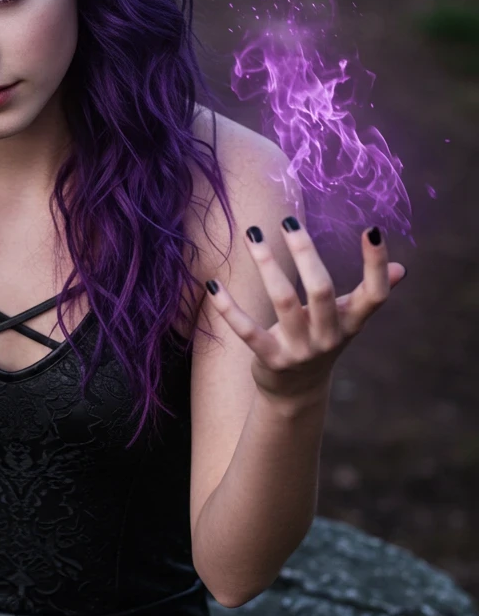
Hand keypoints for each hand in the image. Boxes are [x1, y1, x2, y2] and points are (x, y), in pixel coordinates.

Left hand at [204, 219, 406, 407]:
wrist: (296, 393)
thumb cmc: (322, 342)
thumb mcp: (347, 321)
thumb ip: (370, 295)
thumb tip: (402, 269)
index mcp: (352, 323)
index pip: (375, 295)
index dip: (376, 265)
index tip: (371, 229)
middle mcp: (329, 337)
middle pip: (322, 290)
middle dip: (305, 253)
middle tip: (289, 221)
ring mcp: (299, 349)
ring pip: (282, 301)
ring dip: (266, 264)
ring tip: (253, 233)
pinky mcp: (270, 359)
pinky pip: (246, 330)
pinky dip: (228, 307)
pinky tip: (212, 284)